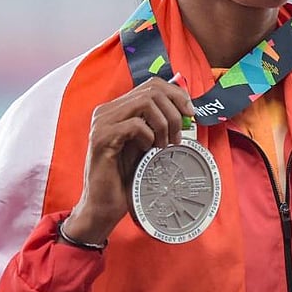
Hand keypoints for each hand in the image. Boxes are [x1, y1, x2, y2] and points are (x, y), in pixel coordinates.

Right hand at [62, 76, 193, 244]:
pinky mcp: (102, 138)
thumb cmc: (125, 179)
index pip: (151, 85)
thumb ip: (157, 126)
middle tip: (179, 135)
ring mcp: (102, 123)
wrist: (103, 206)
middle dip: (174, 111)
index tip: (190, 113)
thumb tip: (185, 111)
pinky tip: (148, 151)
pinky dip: (149, 137)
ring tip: (165, 145)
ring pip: (145, 103)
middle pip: (151, 90)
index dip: (176, 95)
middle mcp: (107, 111)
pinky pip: (135, 125)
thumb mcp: (146, 145)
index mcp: (117, 109)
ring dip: (164, 124)